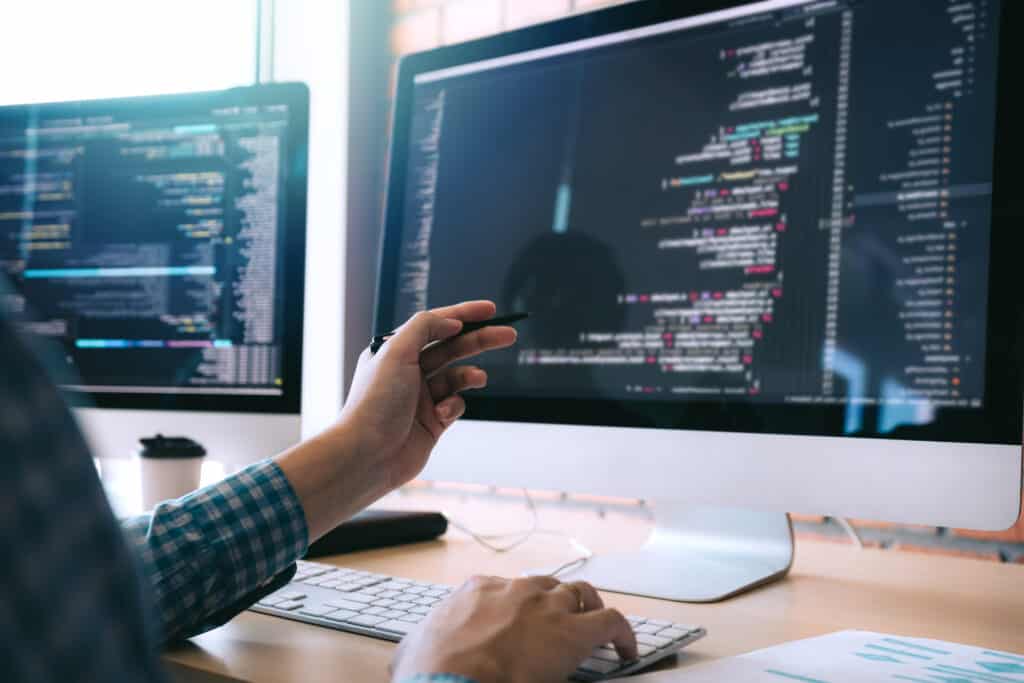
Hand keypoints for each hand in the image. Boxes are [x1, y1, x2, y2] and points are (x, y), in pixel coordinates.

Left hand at [340, 300, 516, 490]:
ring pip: (456, 377)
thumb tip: (452, 321)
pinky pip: (455, 405)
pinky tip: (443, 413)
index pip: (434, 324)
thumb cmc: (374, 403)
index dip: (463, 314)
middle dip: (479, 340)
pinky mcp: (432, 421)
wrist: (367, 455)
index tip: (490, 309)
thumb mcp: (396, 351)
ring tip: (479, 379)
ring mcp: (421, 397)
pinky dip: (455, 406)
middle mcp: (408, 371)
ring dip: (469, 375)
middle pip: (452, 347)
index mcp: (396, 351)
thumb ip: (425, 327)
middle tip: (507, 335)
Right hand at [391, 576, 637, 682]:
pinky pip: (611, 622)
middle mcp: (516, 591)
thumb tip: (405, 658)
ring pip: (581, 593)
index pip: (504, 590)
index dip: (515, 608)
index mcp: (478, 591)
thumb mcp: (411, 651)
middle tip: (563, 622)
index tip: (517, 627)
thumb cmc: (430, 671)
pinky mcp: (575, 633)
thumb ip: (416, 647)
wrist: (452, 681)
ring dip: (590, 608)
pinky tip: (627, 651)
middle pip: (547, 586)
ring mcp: (548, 608)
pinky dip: (623, 634)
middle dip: (556, 602)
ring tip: (597, 629)